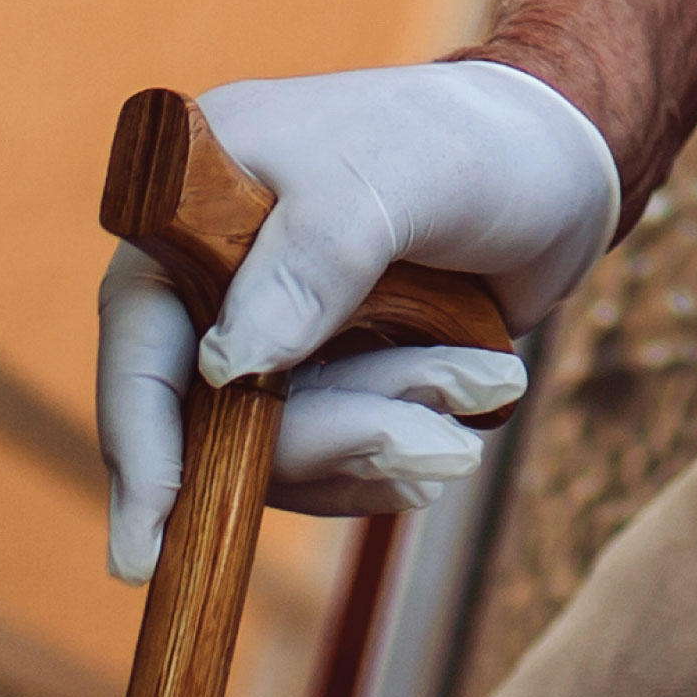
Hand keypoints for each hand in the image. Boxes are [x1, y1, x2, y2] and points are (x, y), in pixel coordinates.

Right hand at [90, 56, 625, 581]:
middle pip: (216, 419)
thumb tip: (225, 368)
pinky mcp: (328, 379)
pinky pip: (334, 459)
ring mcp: (273, 336)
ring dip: (385, 431)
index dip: (140, 444)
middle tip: (426, 439)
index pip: (139, 340)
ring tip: (476, 378)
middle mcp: (216, 279)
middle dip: (324, 437)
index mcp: (193, 205)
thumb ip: (310, 264)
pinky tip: (461, 409)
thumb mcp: (389, 181)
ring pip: (284, 450)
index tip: (145, 551)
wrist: (558, 168)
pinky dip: (398, 449)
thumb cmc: (465, 144)